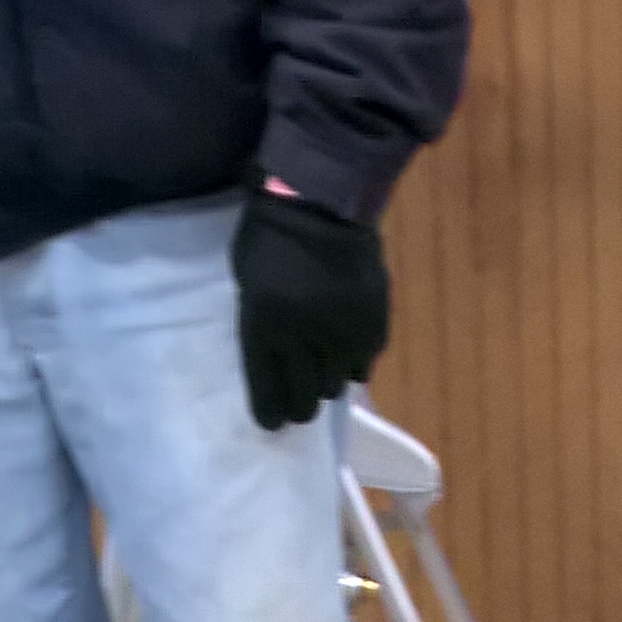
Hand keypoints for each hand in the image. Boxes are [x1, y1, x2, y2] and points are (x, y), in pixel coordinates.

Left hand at [231, 189, 391, 433]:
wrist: (322, 199)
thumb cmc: (271, 233)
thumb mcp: (249, 281)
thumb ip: (261, 322)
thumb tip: (278, 360)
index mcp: (264, 327)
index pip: (267, 392)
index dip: (269, 413)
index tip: (271, 422)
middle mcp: (303, 342)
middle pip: (305, 402)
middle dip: (299, 405)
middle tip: (299, 399)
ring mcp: (341, 338)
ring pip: (335, 387)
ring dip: (326, 380)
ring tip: (323, 364)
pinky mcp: (372, 329)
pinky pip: (362, 366)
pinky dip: (352, 361)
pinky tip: (345, 348)